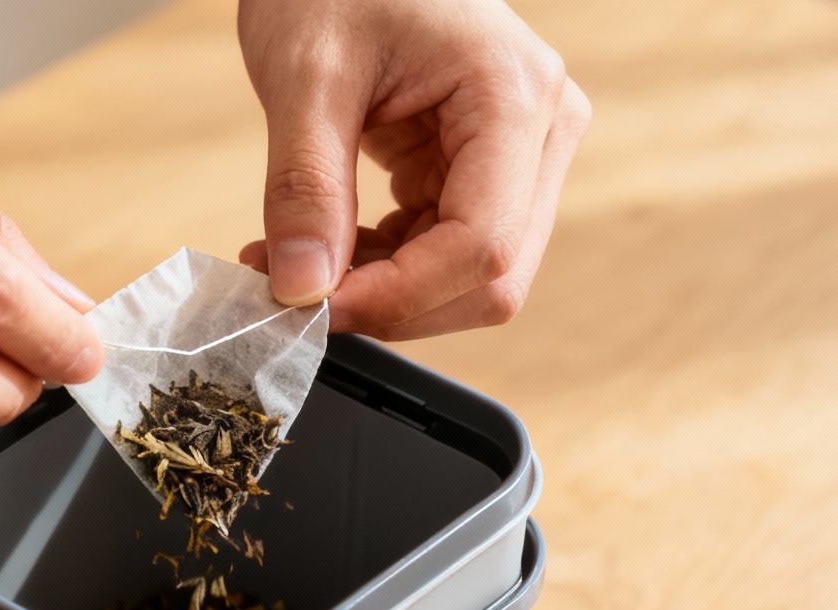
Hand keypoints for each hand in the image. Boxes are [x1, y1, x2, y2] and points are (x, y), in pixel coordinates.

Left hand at [236, 0, 589, 339]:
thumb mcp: (304, 75)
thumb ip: (304, 187)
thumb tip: (302, 290)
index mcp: (514, 95)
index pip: (483, 244)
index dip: (399, 296)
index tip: (312, 307)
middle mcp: (541, 130)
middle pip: (494, 275)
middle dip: (395, 304)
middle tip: (296, 296)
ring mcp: (522, 153)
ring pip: (474, 278)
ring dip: (387, 293)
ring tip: (295, 266)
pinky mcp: (488, 169)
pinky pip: (450, 252)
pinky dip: (387, 270)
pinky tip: (327, 250)